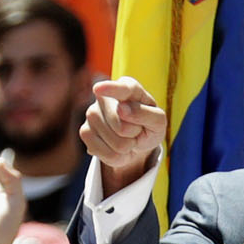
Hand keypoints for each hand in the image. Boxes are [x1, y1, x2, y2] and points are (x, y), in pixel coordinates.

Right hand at [80, 77, 168, 193]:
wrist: (136, 140)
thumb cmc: (149, 125)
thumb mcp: (158, 121)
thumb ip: (146, 113)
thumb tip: (121, 108)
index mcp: (128, 86)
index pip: (121, 89)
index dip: (110, 89)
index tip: (98, 89)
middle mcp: (104, 96)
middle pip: (121, 126)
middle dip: (135, 134)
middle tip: (137, 129)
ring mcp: (91, 113)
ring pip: (116, 143)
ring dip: (128, 146)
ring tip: (128, 137)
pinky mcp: (85, 132)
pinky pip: (107, 154)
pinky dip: (119, 157)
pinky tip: (117, 147)